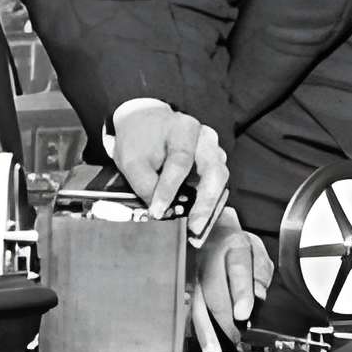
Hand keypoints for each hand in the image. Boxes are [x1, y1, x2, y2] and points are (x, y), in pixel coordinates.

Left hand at [105, 99, 229, 239]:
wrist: (144, 125)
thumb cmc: (139, 138)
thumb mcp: (131, 160)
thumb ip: (145, 184)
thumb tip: (160, 210)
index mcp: (183, 129)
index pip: (180, 160)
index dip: (169, 188)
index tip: (158, 209)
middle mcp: (205, 139)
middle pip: (214, 171)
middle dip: (205, 202)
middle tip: (193, 225)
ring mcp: (212, 152)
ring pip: (220, 181)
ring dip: (211, 207)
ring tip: (197, 227)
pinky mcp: (213, 166)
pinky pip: (217, 187)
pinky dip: (210, 206)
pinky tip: (201, 221)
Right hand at [187, 216, 273, 351]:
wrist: (207, 228)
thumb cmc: (234, 245)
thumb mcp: (255, 249)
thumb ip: (260, 270)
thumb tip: (258, 294)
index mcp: (232, 244)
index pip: (237, 268)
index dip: (240, 292)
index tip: (243, 314)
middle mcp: (208, 258)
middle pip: (214, 290)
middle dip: (224, 319)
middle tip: (236, 339)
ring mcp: (192, 272)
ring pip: (196, 302)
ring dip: (206, 329)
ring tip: (213, 350)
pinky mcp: (183, 284)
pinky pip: (187, 308)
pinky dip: (194, 327)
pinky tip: (200, 343)